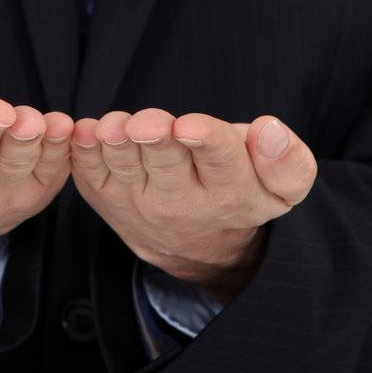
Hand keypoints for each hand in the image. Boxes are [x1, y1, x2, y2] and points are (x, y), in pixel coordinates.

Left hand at [70, 109, 316, 302]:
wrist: (203, 247)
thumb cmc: (243, 191)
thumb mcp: (282, 188)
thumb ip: (287, 160)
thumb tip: (270, 129)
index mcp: (232, 191)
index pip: (221, 161)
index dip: (206, 140)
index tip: (190, 127)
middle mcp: (183, 203)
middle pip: (166, 163)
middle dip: (156, 139)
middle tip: (146, 124)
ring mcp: (140, 203)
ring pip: (124, 168)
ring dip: (115, 144)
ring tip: (113, 126)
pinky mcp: (108, 200)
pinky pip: (90, 174)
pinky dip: (84, 151)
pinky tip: (86, 131)